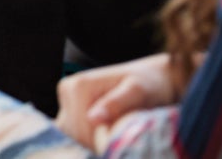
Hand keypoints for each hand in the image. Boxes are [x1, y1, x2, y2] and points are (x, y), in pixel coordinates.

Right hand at [56, 53, 176, 147]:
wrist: (154, 79)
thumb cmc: (150, 83)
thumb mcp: (138, 91)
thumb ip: (116, 103)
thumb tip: (92, 118)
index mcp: (79, 86)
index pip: (80, 129)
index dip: (100, 142)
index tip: (121, 141)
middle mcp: (68, 91)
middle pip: (74, 134)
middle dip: (97, 142)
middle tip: (122, 137)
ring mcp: (68, 102)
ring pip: (74, 136)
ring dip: (95, 142)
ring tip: (117, 133)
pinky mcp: (72, 111)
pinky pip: (76, 134)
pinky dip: (92, 140)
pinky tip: (109, 134)